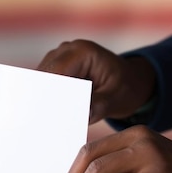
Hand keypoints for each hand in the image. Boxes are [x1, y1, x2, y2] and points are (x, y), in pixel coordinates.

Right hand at [37, 39, 154, 123]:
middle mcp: (68, 50)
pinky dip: (46, 98)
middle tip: (40, 122)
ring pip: (40, 80)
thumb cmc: (127, 87)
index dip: (46, 92)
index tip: (43, 114)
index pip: (55, 71)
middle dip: (41, 97)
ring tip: (41, 122)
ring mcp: (60, 58)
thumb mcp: (116, 99)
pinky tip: (48, 117)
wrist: (132, 81)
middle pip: (43, 75)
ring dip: (41, 99)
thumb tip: (79, 114)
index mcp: (83, 52)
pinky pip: (45, 84)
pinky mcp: (57, 69)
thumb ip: (98, 106)